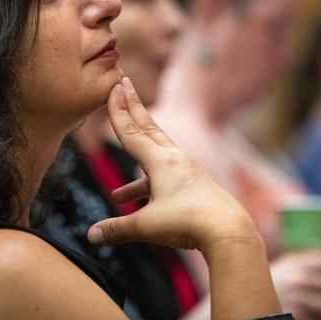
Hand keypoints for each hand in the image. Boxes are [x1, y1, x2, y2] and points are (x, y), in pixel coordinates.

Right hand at [87, 77, 258, 252]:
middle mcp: (174, 160)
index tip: (114, 86)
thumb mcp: (146, 227)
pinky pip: (163, 176)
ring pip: (155, 154)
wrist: (229, 231)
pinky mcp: (194, 185)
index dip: (118, 111)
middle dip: (132, 107)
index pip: (131, 131)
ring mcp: (186, 171)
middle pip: (146, 128)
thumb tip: (92, 236)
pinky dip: (146, 183)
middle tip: (125, 83)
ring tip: (117, 178)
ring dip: (135, 156)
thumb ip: (117, 229)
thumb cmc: (188, 223)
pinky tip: (135, 201)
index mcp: (160, 161)